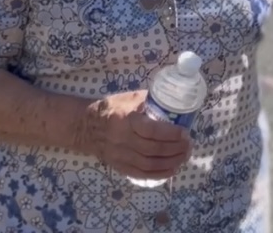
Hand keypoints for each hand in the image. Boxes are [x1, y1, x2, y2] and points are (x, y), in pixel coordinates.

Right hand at [77, 90, 192, 179]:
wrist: (84, 126)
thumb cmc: (111, 108)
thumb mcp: (129, 98)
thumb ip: (150, 100)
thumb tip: (174, 101)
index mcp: (125, 119)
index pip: (151, 130)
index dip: (170, 134)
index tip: (184, 133)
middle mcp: (121, 139)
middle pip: (152, 150)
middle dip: (175, 149)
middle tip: (189, 145)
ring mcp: (119, 155)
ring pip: (148, 164)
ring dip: (170, 162)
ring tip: (184, 157)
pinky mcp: (118, 166)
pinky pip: (140, 174)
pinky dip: (158, 174)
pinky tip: (172, 170)